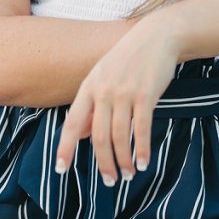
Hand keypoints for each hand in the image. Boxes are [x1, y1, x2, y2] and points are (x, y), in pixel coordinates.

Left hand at [57, 16, 182, 186]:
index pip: (72, 123)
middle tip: (110, 181)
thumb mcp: (104, 78)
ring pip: (119, 136)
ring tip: (129, 175)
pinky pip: (141, 129)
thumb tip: (83, 134)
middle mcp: (103, 91)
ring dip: (124, 160)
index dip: (65, 147)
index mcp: (89, 88)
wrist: (157, 36)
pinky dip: (142, 149)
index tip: (61, 169)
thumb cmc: (129, 60)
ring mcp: (124, 93)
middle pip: (99, 136)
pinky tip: (144, 162)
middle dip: (103, 163)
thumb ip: (92, 106)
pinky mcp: (146, 95)